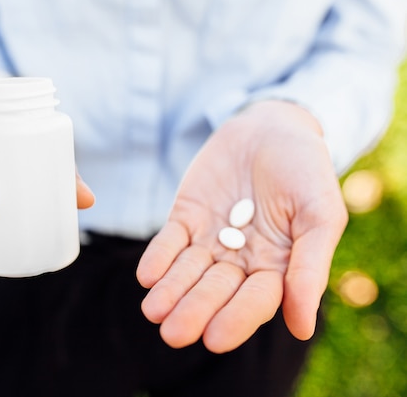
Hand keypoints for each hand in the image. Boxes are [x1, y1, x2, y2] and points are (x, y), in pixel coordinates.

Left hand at [136, 100, 347, 352]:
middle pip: (215, 291)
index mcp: (276, 267)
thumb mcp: (319, 214)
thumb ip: (310, 267)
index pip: (254, 300)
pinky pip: (169, 242)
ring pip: (187, 272)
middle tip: (173, 333)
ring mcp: (210, 240)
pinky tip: (146, 275)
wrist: (270, 128)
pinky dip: (158, 258)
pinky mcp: (185, 218)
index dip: (235, 319)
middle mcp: (239, 261)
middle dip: (194, 311)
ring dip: (171, 291)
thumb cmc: (305, 171)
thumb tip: (301, 329)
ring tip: (154, 310)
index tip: (214, 339)